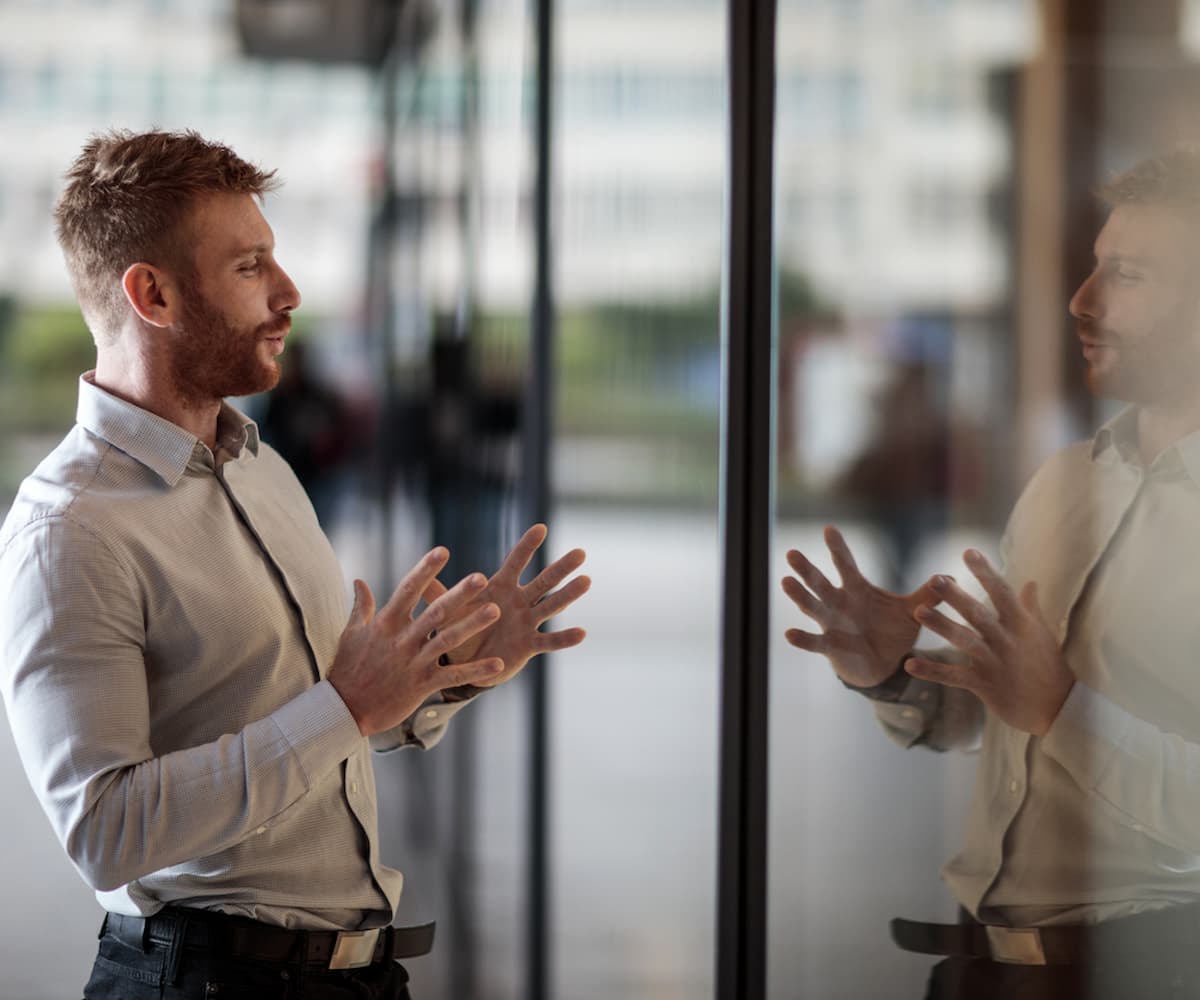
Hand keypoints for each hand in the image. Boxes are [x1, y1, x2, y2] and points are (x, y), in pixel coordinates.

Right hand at [328, 547, 505, 735]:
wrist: (343, 709)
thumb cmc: (347, 669)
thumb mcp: (351, 634)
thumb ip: (361, 606)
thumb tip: (359, 580)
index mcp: (386, 623)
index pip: (408, 590)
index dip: (425, 570)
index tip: (443, 551)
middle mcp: (402, 640)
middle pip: (435, 612)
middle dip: (459, 594)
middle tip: (481, 578)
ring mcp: (413, 662)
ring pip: (447, 640)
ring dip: (472, 625)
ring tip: (495, 611)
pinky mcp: (421, 685)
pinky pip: (453, 675)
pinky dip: (476, 670)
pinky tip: (498, 664)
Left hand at [422, 523, 589, 689]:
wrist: (464, 664)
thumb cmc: (458, 629)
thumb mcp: (446, 610)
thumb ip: (437, 592)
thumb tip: (422, 569)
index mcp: (499, 588)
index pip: (516, 563)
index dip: (527, 546)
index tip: (541, 527)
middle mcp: (518, 602)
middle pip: (543, 581)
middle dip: (560, 567)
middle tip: (580, 553)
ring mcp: (526, 623)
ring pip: (552, 606)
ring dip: (569, 594)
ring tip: (586, 581)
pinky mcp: (529, 646)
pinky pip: (550, 641)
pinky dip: (565, 638)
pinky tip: (582, 632)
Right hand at [782, 525, 941, 687]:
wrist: (885, 666)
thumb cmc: (893, 632)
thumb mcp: (911, 613)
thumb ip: (927, 596)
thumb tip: (950, 578)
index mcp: (857, 589)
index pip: (845, 564)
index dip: (838, 547)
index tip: (829, 528)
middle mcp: (839, 603)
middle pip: (820, 582)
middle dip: (806, 569)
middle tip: (792, 553)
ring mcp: (832, 624)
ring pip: (812, 607)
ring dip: (799, 596)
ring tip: (785, 582)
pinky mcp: (830, 647)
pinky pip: (814, 641)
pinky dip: (802, 638)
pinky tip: (789, 633)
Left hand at [905, 549, 1073, 735]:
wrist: (1059, 708)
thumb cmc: (1048, 665)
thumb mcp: (1041, 633)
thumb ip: (1030, 607)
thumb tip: (1030, 582)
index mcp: (1021, 624)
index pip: (1002, 592)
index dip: (986, 572)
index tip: (969, 552)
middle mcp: (1007, 640)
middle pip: (979, 614)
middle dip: (956, 596)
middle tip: (934, 579)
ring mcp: (995, 663)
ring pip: (965, 641)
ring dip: (941, 626)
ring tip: (918, 612)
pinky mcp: (985, 685)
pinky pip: (954, 677)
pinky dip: (932, 671)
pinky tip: (910, 665)